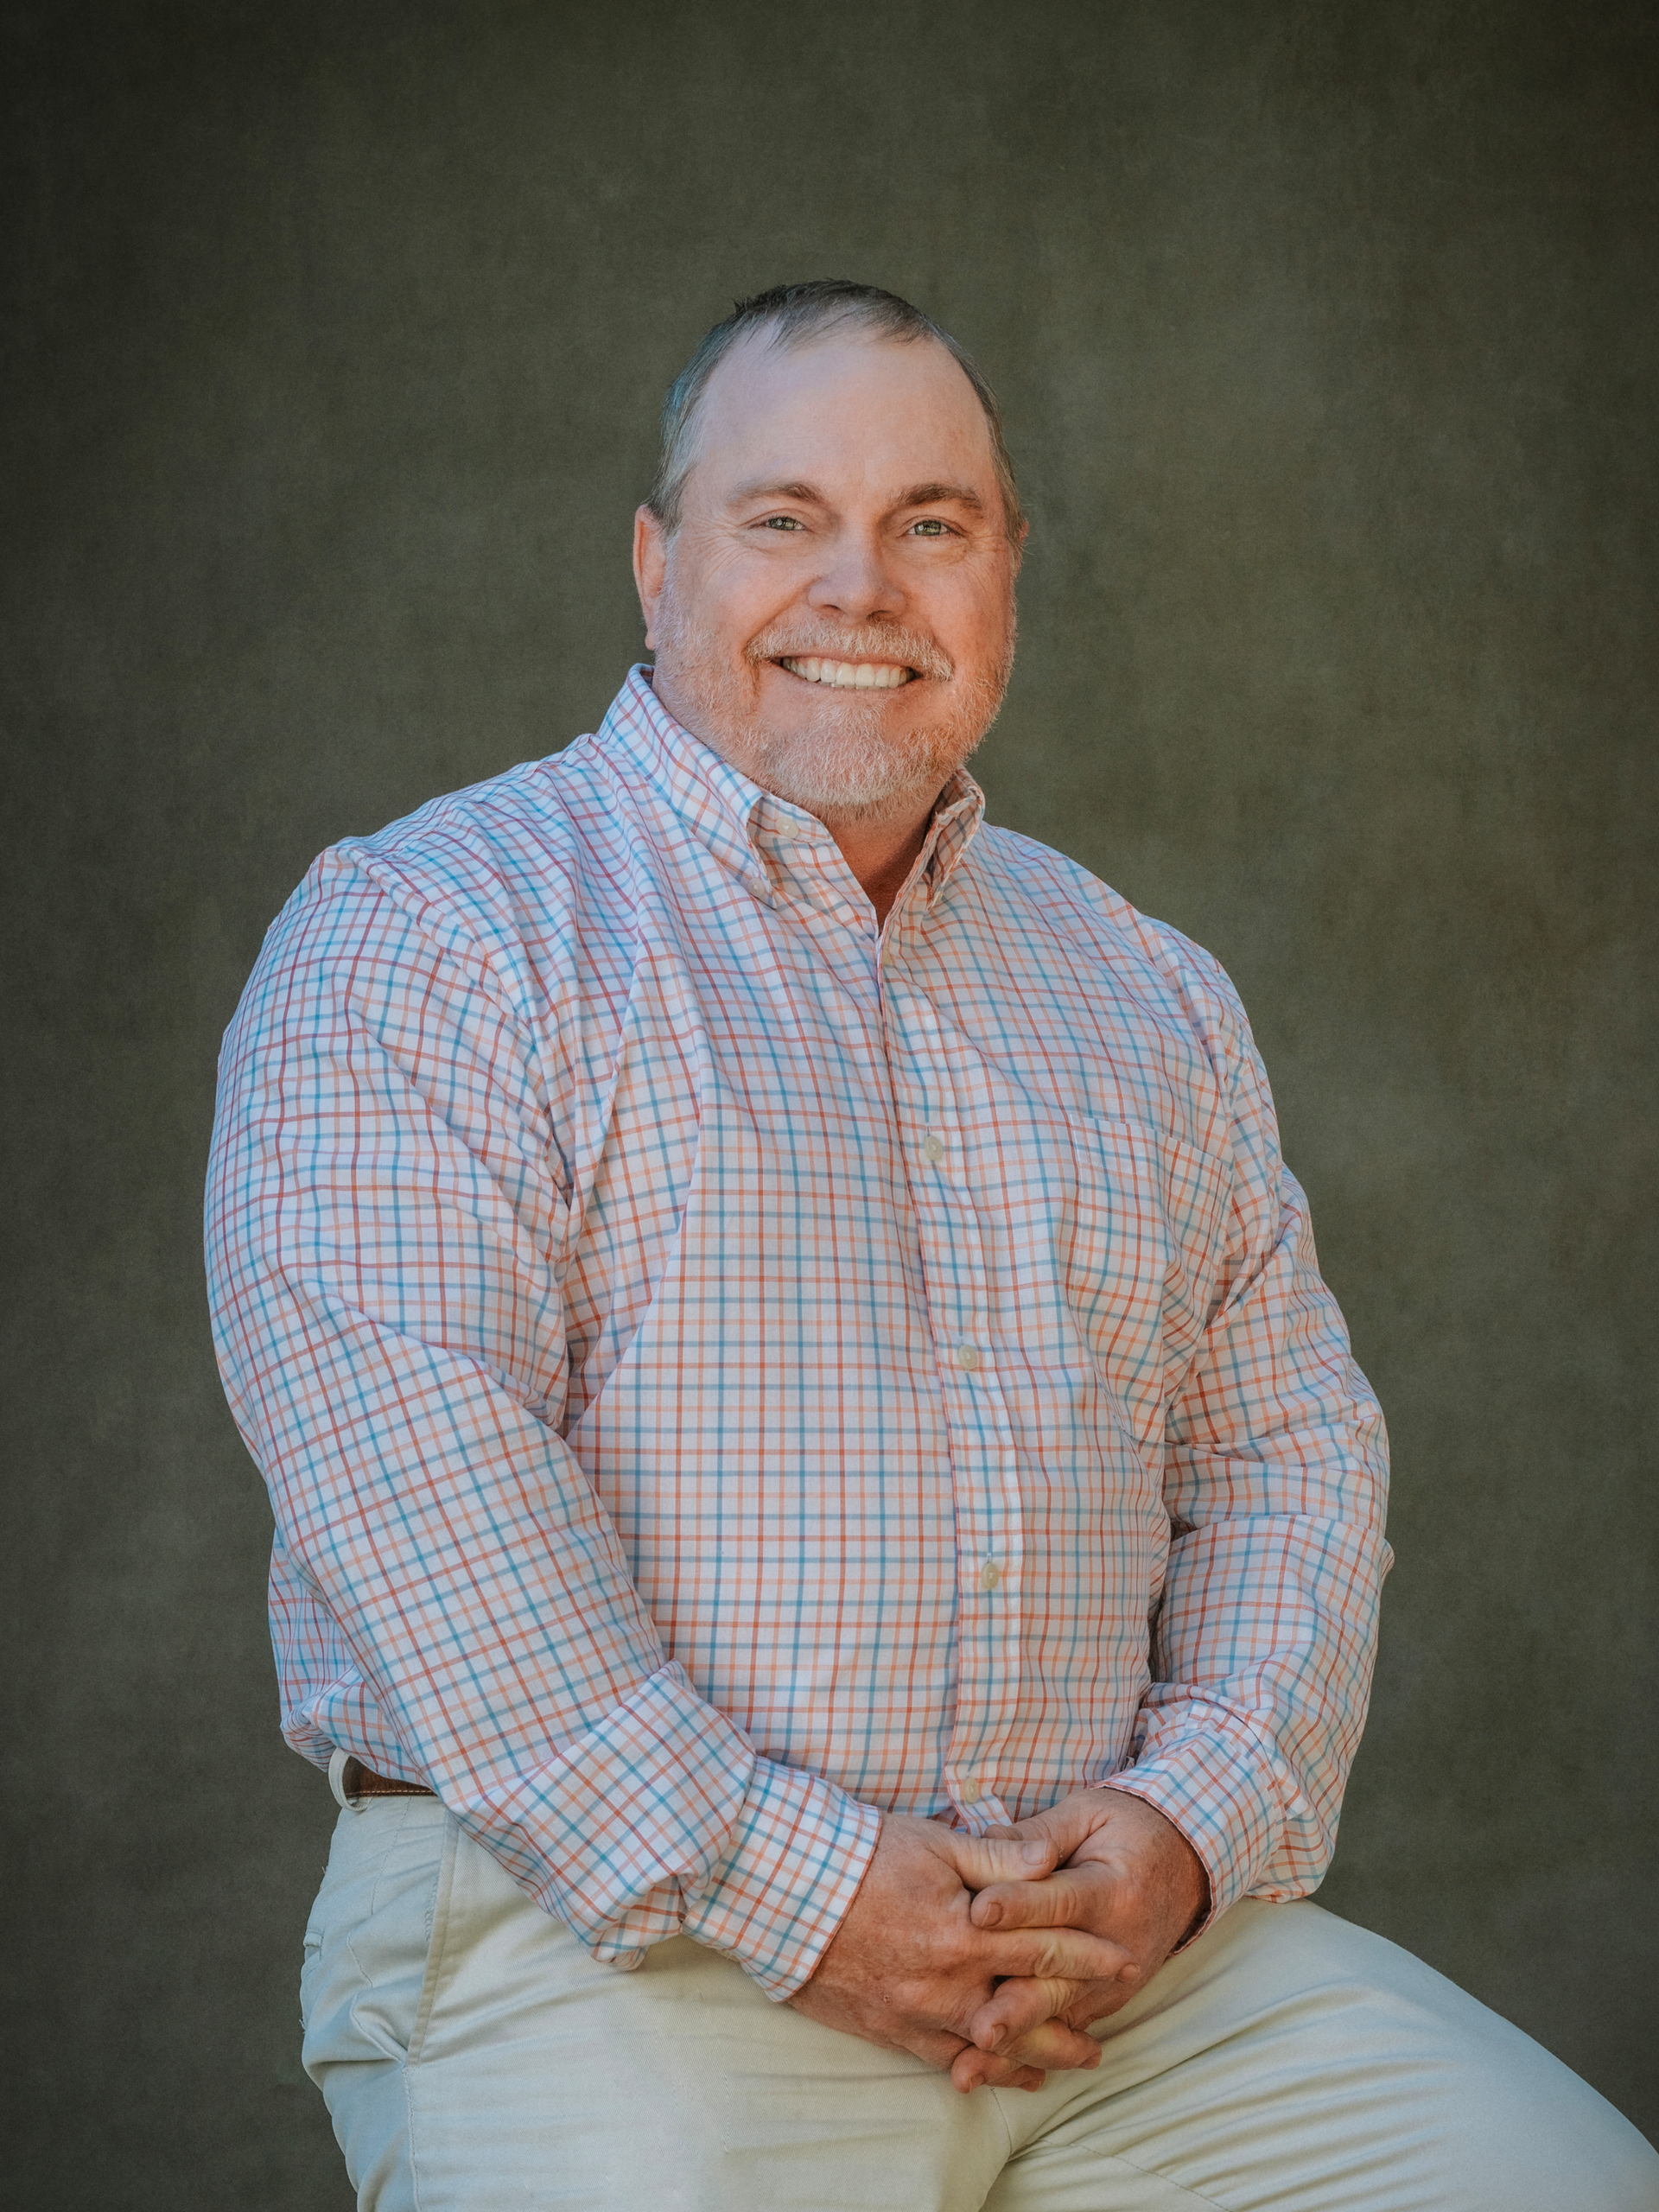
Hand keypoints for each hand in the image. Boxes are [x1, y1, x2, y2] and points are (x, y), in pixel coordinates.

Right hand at [787, 1812, 1139, 2091]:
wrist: (786, 1887)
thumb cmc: (861, 1854)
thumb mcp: (935, 1841)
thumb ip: (998, 1857)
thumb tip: (1052, 1861)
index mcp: (966, 1930)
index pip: (1046, 1946)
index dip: (1090, 1957)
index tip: (1125, 1963)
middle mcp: (949, 1980)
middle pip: (1029, 2011)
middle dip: (1073, 2023)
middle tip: (1105, 2039)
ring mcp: (918, 2011)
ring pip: (993, 2046)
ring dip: (1036, 2056)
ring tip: (1068, 2063)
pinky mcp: (889, 2027)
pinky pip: (948, 2059)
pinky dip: (983, 2069)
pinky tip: (1003, 2071)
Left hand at [949, 1788, 1208, 2091]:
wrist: (1182, 1865)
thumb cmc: (1123, 1831)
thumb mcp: (1087, 1815)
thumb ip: (1038, 1834)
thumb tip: (984, 1841)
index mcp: (1113, 1889)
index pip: (1061, 1902)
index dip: (1018, 1906)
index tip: (976, 1912)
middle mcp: (1117, 1945)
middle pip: (1060, 1978)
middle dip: (1016, 2005)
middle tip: (978, 2026)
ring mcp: (1112, 1983)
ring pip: (1057, 2017)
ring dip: (1014, 2043)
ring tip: (972, 2064)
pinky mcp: (1102, 2002)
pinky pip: (1062, 2034)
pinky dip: (1024, 2055)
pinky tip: (989, 2073)